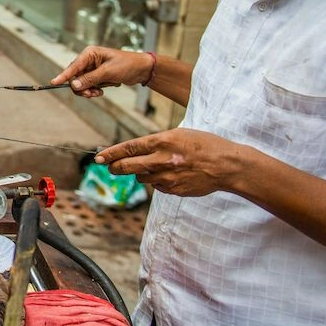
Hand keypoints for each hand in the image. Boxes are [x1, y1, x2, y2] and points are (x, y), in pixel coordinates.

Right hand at [51, 46, 151, 97]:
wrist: (141, 69)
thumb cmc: (127, 65)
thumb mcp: (108, 72)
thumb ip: (90, 79)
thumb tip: (74, 85)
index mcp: (89, 53)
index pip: (73, 66)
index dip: (63, 76)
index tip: (53, 82)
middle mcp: (88, 60)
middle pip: (75, 77)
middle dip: (82, 87)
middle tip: (91, 94)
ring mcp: (92, 68)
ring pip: (81, 83)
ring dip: (89, 90)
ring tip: (99, 93)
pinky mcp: (96, 75)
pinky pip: (88, 85)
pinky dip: (93, 90)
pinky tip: (102, 90)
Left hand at [96, 128, 239, 196]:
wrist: (227, 165)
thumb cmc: (204, 145)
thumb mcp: (178, 134)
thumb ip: (156, 143)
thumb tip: (135, 151)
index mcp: (162, 141)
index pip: (128, 148)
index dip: (110, 153)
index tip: (98, 157)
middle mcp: (161, 160)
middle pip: (127, 167)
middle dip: (115, 167)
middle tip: (110, 167)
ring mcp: (166, 177)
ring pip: (141, 178)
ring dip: (141, 173)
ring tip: (158, 166)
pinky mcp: (172, 190)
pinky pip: (156, 186)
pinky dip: (158, 181)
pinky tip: (172, 174)